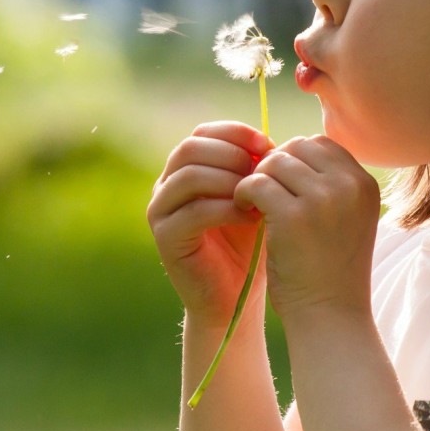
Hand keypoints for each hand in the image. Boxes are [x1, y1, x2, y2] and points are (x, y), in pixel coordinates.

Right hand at [147, 121, 274, 324]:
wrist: (235, 298)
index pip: (202, 133)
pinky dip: (227, 210)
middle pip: (190, 148)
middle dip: (231, 154)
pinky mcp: (165, 238)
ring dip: (229, 180)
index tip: (267, 143)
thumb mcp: (254, 199)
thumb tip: (269, 143)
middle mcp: (166, 186)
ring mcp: (160, 212)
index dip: (234, 133)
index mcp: (185, 170)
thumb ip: (254, 170)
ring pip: (189, 176)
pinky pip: (194, 211)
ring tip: (257, 195)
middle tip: (262, 171)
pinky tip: (252, 219)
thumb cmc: (249, 246)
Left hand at [233, 135, 380, 319]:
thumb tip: (284, 152)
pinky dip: (243, 193)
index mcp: (365, 184)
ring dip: (257, 179)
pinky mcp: (292, 216)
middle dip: (273, 166)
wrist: (330, 316)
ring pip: (274, 162)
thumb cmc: (330, 271)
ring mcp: (323, 199)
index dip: (294, 158)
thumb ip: (326, 184)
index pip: (321, 144)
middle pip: (296, 146)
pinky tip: (245, 211)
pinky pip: (256, 183)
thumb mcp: (344, 220)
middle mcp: (349, 186)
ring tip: (253, 204)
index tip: (281, 184)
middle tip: (262, 193)